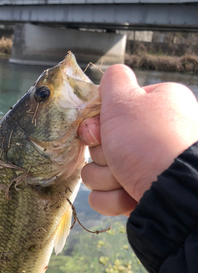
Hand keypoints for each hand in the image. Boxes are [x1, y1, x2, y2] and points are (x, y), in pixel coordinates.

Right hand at [78, 65, 197, 215]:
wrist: (173, 192)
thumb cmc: (149, 142)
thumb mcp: (126, 101)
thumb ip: (114, 81)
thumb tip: (113, 74)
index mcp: (155, 108)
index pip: (109, 113)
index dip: (99, 124)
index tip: (100, 131)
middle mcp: (151, 137)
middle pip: (101, 144)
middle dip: (103, 155)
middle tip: (119, 155)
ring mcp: (144, 168)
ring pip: (99, 172)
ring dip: (106, 178)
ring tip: (127, 178)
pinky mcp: (137, 194)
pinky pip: (106, 196)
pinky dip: (113, 199)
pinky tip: (130, 196)